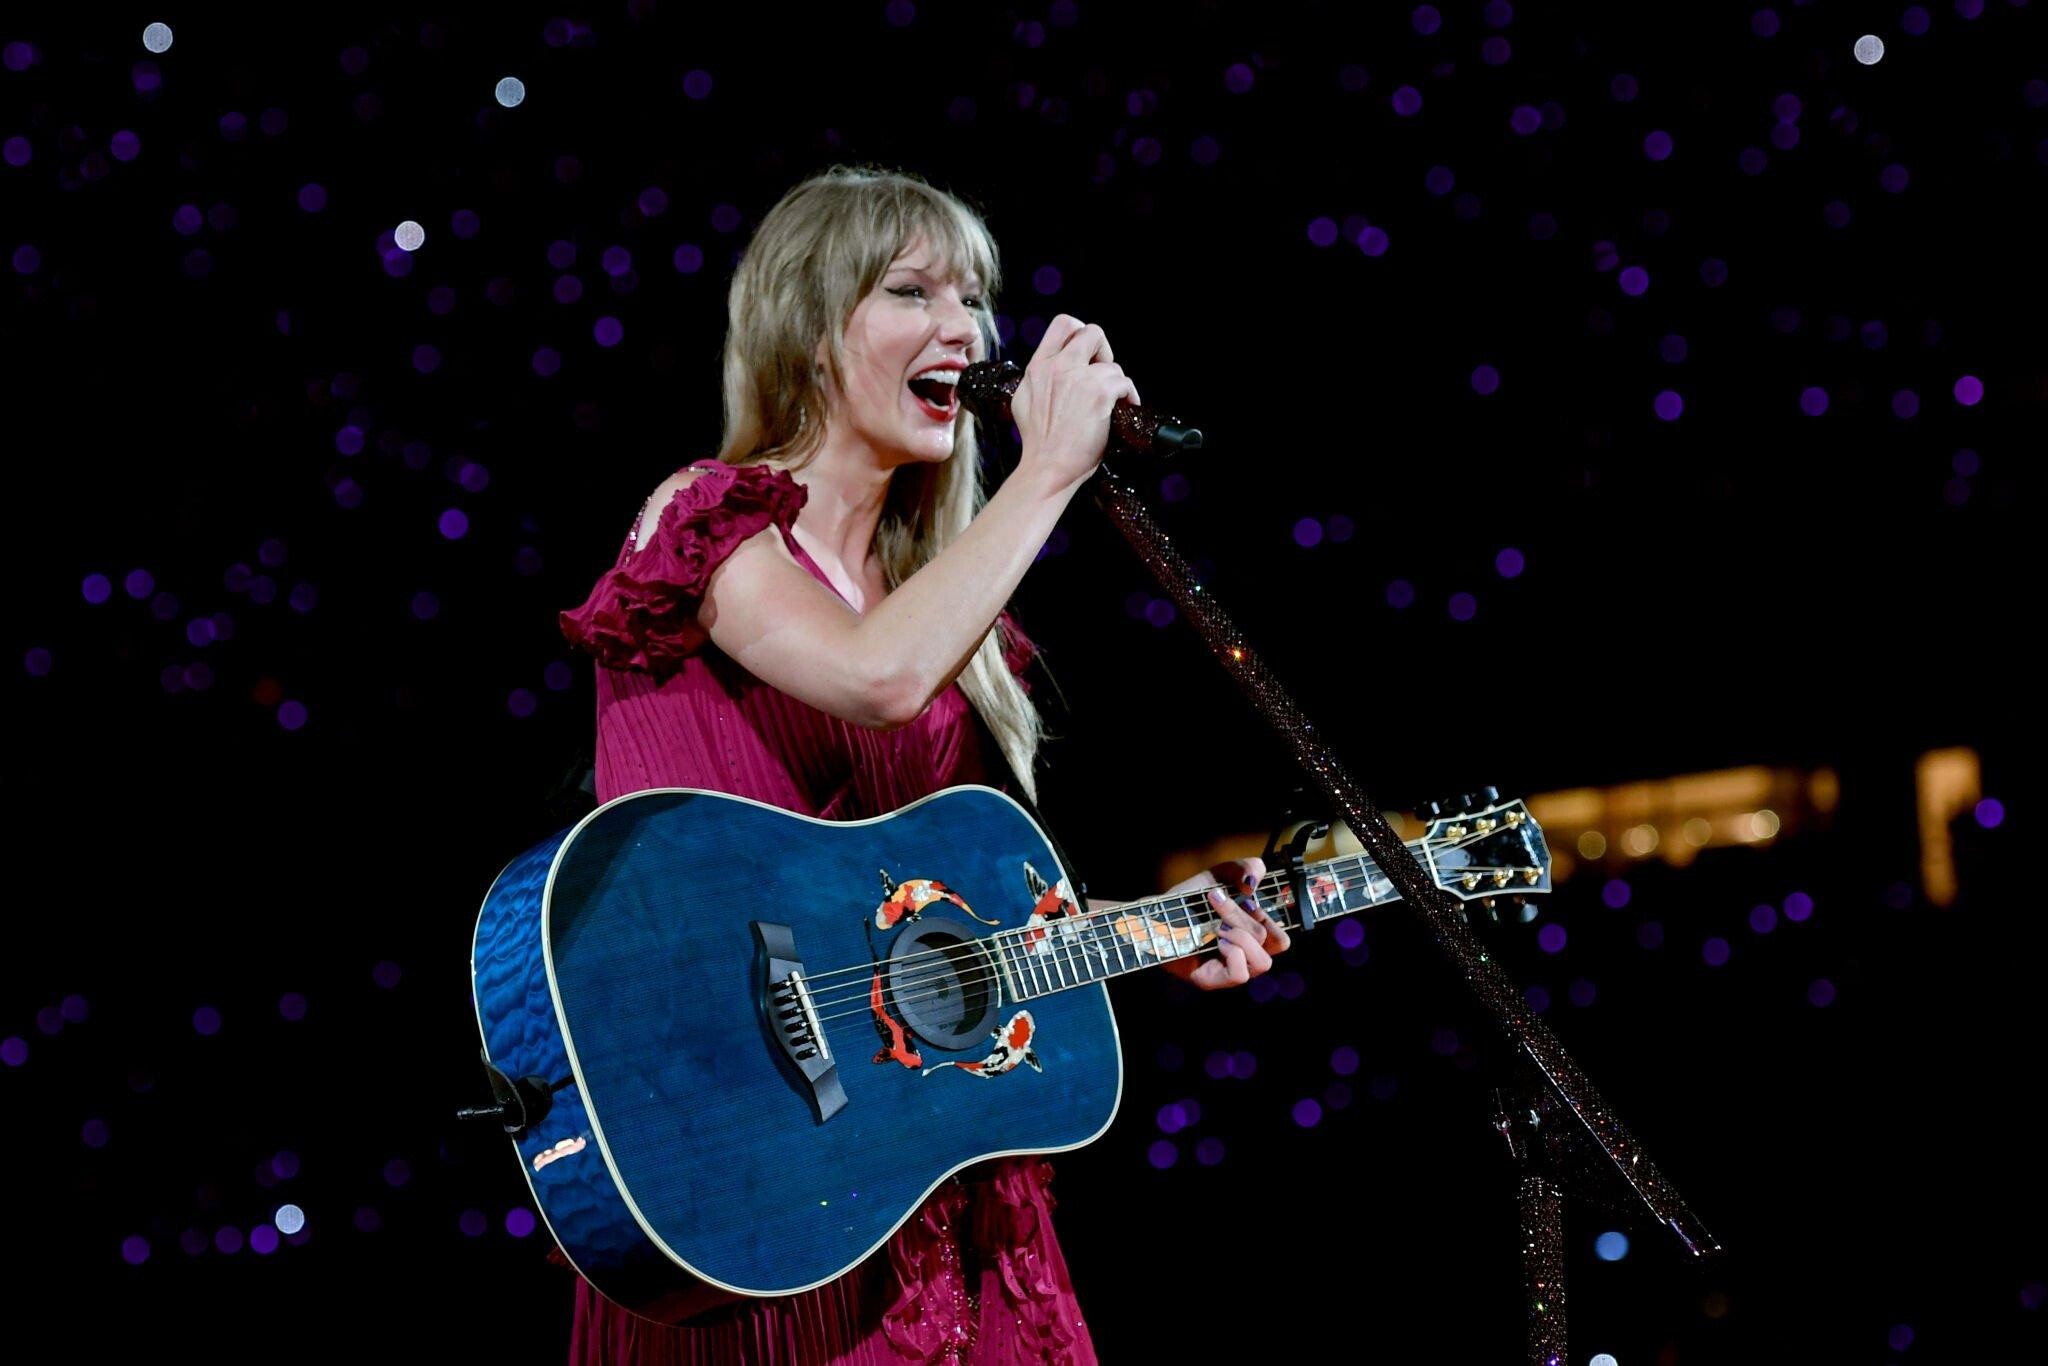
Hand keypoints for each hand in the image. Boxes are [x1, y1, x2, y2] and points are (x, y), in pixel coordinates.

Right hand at [1009, 314, 1142, 490]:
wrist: (1047, 468)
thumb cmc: (1038, 443)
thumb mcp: (1024, 400)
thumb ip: (1039, 378)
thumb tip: (1051, 368)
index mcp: (1038, 366)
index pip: (1063, 324)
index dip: (1081, 334)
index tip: (1087, 352)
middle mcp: (1058, 367)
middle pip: (1092, 332)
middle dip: (1103, 350)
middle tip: (1103, 372)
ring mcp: (1079, 379)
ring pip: (1113, 365)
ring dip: (1116, 383)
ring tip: (1113, 402)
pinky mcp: (1099, 395)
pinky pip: (1124, 383)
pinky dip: (1129, 396)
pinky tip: (1123, 408)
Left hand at [1160, 856, 1290, 990]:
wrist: (1155, 913)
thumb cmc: (1189, 899)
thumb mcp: (1220, 875)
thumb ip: (1246, 867)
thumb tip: (1253, 881)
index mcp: (1251, 936)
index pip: (1282, 940)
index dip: (1273, 918)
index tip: (1248, 900)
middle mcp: (1244, 957)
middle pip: (1273, 941)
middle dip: (1244, 916)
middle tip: (1217, 902)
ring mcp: (1229, 971)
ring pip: (1262, 962)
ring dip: (1240, 935)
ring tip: (1216, 926)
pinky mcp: (1212, 981)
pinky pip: (1240, 974)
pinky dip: (1232, 952)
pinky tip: (1214, 941)